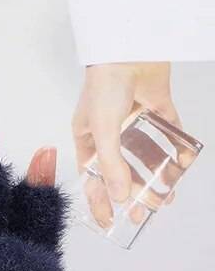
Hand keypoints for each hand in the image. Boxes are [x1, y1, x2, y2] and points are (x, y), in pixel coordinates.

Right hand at [72, 62, 179, 226]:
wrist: (128, 47)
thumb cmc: (104, 87)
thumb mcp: (102, 131)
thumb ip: (112, 166)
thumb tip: (121, 198)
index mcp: (88, 139)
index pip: (92, 178)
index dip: (98, 201)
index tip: (108, 222)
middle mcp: (110, 133)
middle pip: (122, 171)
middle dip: (132, 194)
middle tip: (142, 214)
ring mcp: (134, 121)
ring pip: (146, 157)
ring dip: (155, 177)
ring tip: (165, 198)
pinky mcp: (157, 108)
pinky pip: (169, 133)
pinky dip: (176, 148)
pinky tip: (182, 164)